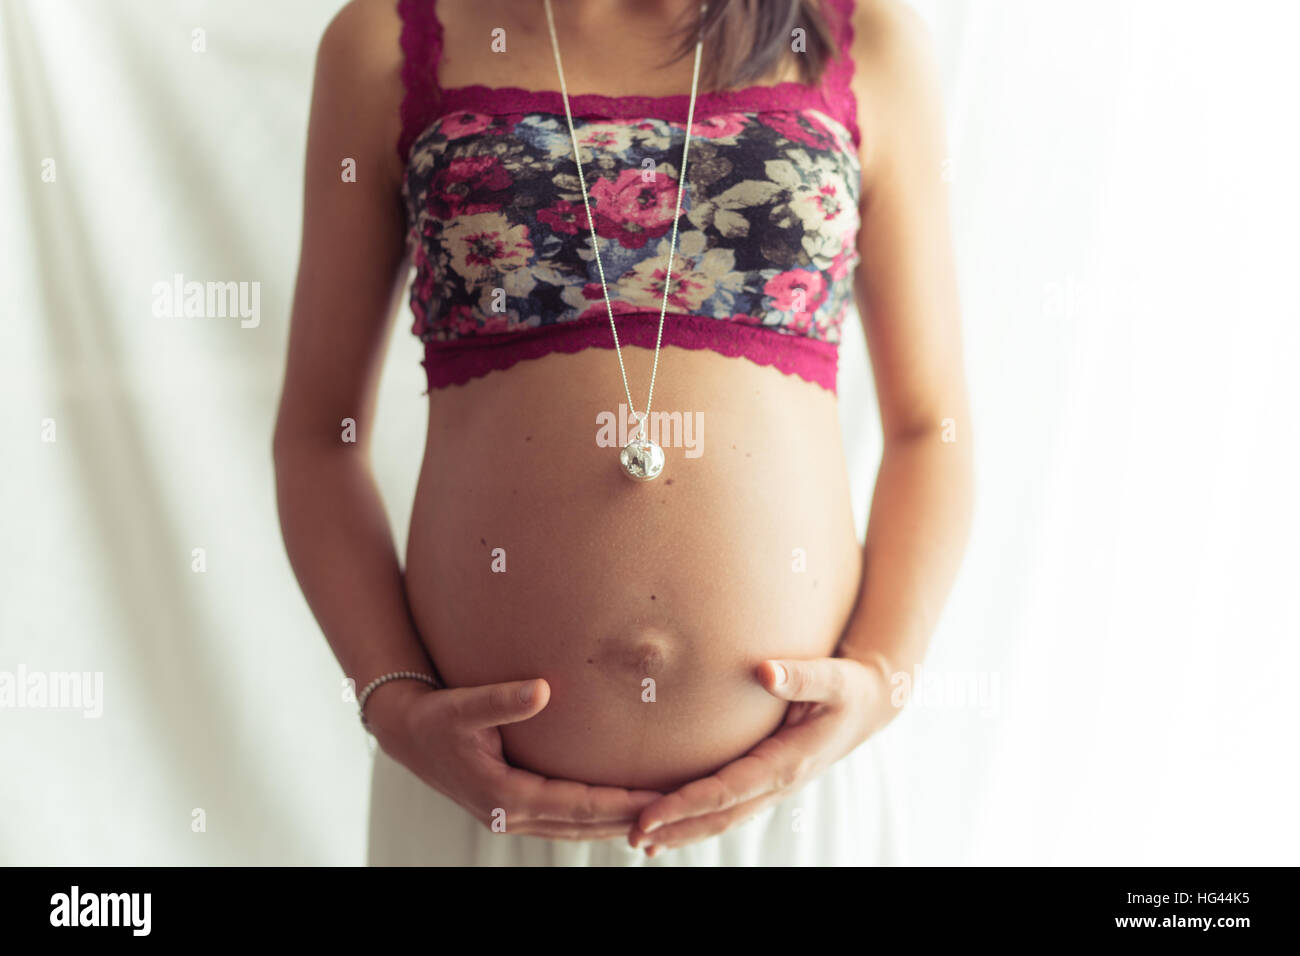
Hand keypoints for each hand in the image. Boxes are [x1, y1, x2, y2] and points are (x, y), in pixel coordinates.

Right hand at [367, 677, 661, 839]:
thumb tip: (542, 689)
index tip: (656, 797)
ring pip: (575, 827)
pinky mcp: (513, 808)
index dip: (618, 803)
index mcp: (504, 795)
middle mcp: (510, 814)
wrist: (406, 733)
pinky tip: (620, 808)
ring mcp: (511, 816)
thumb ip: (501, 699)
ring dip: (615, 822)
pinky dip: (594, 818)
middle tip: (676, 808)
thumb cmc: (436, 716)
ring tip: (659, 811)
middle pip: (583, 824)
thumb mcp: (463, 705)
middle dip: (629, 817)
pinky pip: (564, 819)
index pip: (576, 805)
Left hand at [628, 656, 892, 854]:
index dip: (685, 804)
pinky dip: (698, 820)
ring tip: (641, 841)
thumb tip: (764, 671)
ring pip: (723, 818)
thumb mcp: (832, 678)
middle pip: (719, 816)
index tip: (648, 814)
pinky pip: (729, 807)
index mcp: (788, 763)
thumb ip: (800, 676)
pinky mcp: (767, 781)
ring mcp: (772, 787)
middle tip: (632, 836)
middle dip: (676, 828)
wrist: (870, 705)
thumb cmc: (848, 688)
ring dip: (682, 831)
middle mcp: (778, 784)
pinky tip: (671, 825)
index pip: (726, 792)